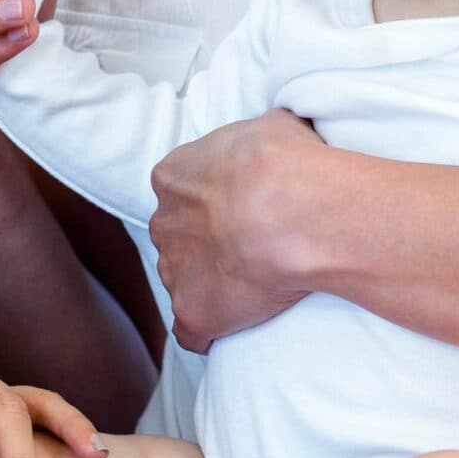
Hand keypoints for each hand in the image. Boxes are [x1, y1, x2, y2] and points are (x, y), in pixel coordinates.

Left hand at [146, 111, 335, 351]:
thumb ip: (260, 136)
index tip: (242, 211)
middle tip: (251, 248)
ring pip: (184, 281)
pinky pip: (190, 331)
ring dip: (212, 286)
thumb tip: (276, 132)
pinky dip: (207, 333)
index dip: (213, 203)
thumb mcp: (275, 124)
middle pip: (178, 237)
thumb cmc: (287, 164)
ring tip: (256, 287)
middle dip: (207, 244)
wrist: (293, 212)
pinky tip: (232, 330)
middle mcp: (165, 222)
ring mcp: (175, 270)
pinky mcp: (192, 312)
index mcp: (175, 176)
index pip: (182, 192)